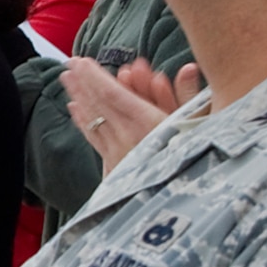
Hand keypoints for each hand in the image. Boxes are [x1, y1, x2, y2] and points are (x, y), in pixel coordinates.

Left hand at [61, 57, 201, 174]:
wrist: (176, 205)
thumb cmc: (194, 160)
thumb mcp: (198, 126)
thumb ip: (189, 97)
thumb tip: (189, 68)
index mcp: (146, 124)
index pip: (112, 94)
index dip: (95, 77)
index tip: (82, 61)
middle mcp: (126, 137)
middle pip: (97, 105)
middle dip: (83, 82)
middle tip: (69, 63)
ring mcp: (117, 153)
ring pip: (93, 119)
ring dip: (79, 97)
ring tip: (68, 80)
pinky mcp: (114, 168)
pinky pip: (94, 138)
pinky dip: (84, 120)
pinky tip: (75, 108)